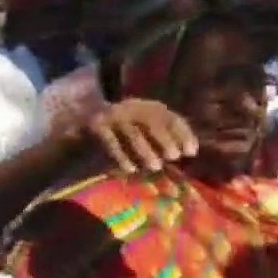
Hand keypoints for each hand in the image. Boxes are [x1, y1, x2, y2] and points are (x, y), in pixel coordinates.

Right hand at [83, 98, 197, 173]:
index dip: (184, 134)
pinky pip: (112, 142)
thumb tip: (193, 152)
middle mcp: (134, 107)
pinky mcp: (97, 125)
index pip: (171, 118)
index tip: (192, 152)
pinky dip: (122, 156)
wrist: (84, 113)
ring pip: (134, 134)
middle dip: (166, 140)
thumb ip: (168, 136)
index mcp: (151, 107)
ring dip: (146, 151)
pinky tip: (131, 170)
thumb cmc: (127, 128)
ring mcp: (115, 115)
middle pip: (153, 122)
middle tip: (174, 157)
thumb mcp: (148, 127)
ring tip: (156, 167)